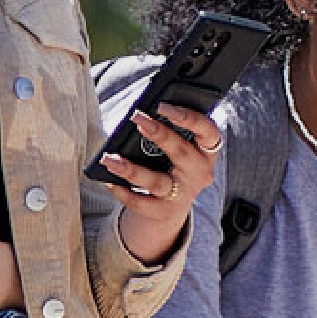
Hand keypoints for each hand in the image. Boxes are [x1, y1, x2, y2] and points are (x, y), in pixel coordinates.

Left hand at [108, 94, 224, 263]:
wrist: (168, 207)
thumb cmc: (169, 165)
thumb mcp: (177, 148)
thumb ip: (169, 131)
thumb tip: (141, 114)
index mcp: (206, 152)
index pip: (207, 131)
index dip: (189, 118)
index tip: (163, 105)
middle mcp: (198, 173)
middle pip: (181, 153)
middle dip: (159, 134)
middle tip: (136, 118)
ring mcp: (182, 195)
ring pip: (157, 181)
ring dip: (131, 169)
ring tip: (109, 159)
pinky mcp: (163, 212)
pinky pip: (141, 202)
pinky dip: (123, 191)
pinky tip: (109, 180)